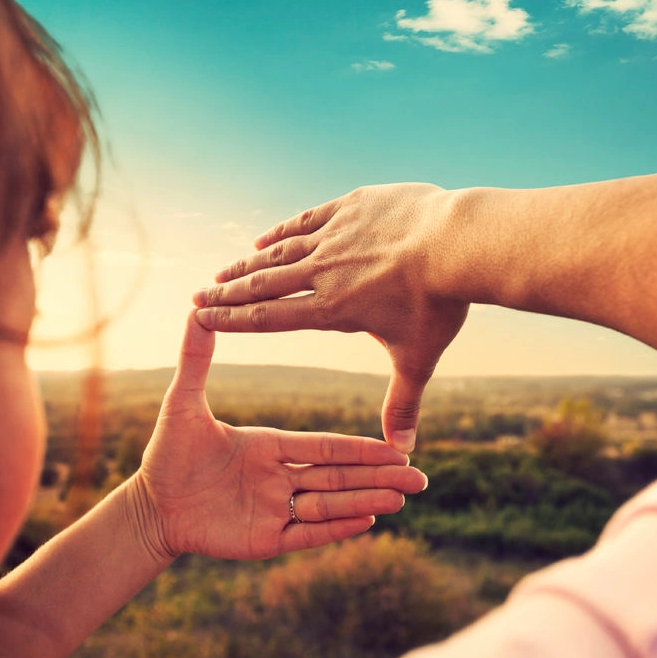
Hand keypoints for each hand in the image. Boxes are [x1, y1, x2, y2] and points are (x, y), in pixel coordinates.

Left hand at [137, 310, 427, 559]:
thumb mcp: (183, 403)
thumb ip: (196, 360)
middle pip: (339, 476)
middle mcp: (280, 478)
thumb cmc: (166, 454)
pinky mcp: (265, 540)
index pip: (324, 447)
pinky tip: (368, 521)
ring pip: (330, 505)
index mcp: (270, 447)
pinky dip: (337, 528)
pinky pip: (307, 534)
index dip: (360, 448)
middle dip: (379, 477)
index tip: (394, 446)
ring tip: (403, 499)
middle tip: (419, 478)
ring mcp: (275, 510)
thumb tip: (196, 311)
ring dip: (366, 501)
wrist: (149, 506)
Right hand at [192, 183, 468, 452]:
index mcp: (332, 309)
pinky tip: (263, 237)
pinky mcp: (351, 207)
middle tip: (199, 295)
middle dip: (228, 292)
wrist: (458, 242)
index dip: (231, 320)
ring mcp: (336, 236)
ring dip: (248, 262)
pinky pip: (307, 220)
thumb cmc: (438, 304)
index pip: (269, 318)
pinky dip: (282, 231)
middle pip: (263, 284)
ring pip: (280, 251)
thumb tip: (404, 451)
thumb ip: (404, 401)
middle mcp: (324, 271)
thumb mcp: (418, 357)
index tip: (201, 319)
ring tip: (224, 271)